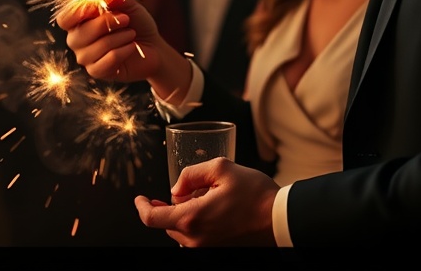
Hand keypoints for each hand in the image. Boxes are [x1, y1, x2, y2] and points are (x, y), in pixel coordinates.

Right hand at [56, 0, 164, 82]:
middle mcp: (77, 40)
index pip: (64, 19)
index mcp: (79, 21)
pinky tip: (132, 47)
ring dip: (119, 38)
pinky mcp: (97, 71)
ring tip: (131, 34)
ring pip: (95, 48)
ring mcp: (85, 57)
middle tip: (126, 19)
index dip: (76, 12)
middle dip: (105, 23)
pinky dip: (124, 51)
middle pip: (78, 34)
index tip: (96, 6)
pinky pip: (107, 61)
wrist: (153, 46)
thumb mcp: (128, 5)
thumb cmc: (136, 23)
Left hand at [135, 158, 278, 246]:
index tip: (140, 198)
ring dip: (185, 215)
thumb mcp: (222, 168)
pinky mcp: (218, 251)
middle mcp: (195, 240)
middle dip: (170, 206)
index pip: (152, 218)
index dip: (141, 207)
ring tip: (204, 198)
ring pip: (182, 232)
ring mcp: (206, 249)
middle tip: (184, 191)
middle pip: (167, 224)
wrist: (280, 220)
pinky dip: (197, 224)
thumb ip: (192, 174)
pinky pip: (197, 239)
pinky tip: (213, 211)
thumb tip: (177, 188)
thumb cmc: (255, 194)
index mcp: (192, 219)